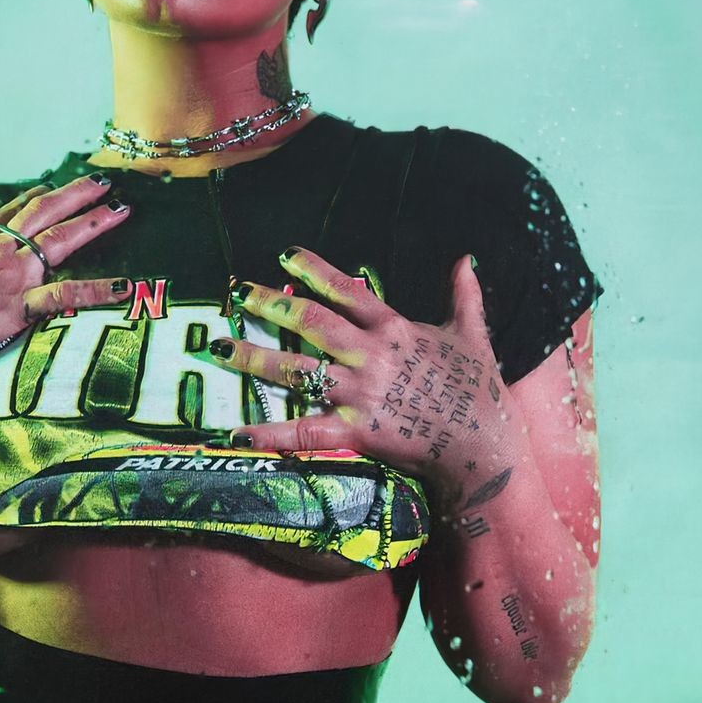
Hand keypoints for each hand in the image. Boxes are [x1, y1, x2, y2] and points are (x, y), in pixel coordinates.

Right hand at [0, 174, 132, 395]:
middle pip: (44, 211)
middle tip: (104, 181)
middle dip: (76, 194)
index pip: (10, 211)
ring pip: (61, 239)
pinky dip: (97, 290)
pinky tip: (126, 286)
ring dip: (94, 222)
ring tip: (122, 209)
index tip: (54, 185)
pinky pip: (66, 296)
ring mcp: (11, 275)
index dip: (35, 196)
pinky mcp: (18, 307)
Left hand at [196, 247, 512, 501]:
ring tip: (217, 347)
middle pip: (311, 324)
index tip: (285, 255)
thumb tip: (465, 260)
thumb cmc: (480, 390)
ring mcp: (360, 394)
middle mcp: (371, 356)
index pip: (347, 291)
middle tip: (238, 292)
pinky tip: (236, 433)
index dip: (315, 271)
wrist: (483, 446)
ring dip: (254, 358)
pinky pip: (304, 432)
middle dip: (271, 305)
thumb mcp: (472, 334)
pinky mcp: (355, 433)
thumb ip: (464, 296)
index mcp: (395, 329)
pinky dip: (269, 434)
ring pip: (297, 372)